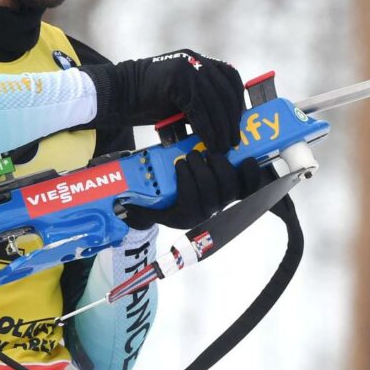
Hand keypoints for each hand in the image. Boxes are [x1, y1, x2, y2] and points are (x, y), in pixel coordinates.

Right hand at [79, 49, 243, 152]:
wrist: (117, 93)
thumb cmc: (145, 99)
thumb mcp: (179, 97)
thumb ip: (199, 103)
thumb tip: (223, 124)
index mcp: (197, 60)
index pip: (229, 77)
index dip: (237, 100)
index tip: (239, 121)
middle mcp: (195, 60)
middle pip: (225, 90)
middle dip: (232, 118)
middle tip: (233, 140)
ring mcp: (187, 68)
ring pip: (214, 101)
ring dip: (221, 127)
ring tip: (222, 146)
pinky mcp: (177, 80)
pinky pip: (199, 108)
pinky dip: (207, 128)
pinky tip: (209, 141)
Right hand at [123, 151, 265, 229]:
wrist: (179, 205)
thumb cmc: (161, 199)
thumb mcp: (146, 204)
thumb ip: (135, 205)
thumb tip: (118, 205)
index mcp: (184, 217)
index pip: (191, 205)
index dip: (188, 183)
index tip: (179, 163)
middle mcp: (206, 214)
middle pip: (213, 195)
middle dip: (203, 171)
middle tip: (192, 154)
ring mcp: (224, 204)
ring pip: (229, 188)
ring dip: (221, 167)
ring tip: (210, 152)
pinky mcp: (238, 193)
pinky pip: (250, 188)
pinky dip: (251, 174)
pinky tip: (247, 159)